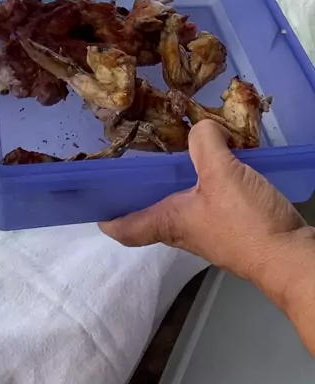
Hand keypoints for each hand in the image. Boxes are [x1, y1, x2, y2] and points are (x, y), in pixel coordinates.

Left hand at [100, 120, 311, 291]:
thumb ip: (204, 143)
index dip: (108, 218)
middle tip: (142, 156)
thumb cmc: (246, 222)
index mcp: (169, 222)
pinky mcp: (237, 228)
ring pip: (186, 205)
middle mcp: (185, 231)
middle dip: (147, 187)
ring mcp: (212, 232)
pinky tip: (226, 162)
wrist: (289, 257)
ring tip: (185, 151)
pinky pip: (214, 202)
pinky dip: (212, 182)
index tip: (95, 204)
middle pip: (155, 211)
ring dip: (182, 181)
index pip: (126, 229)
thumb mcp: (220, 173)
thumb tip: (200, 127)